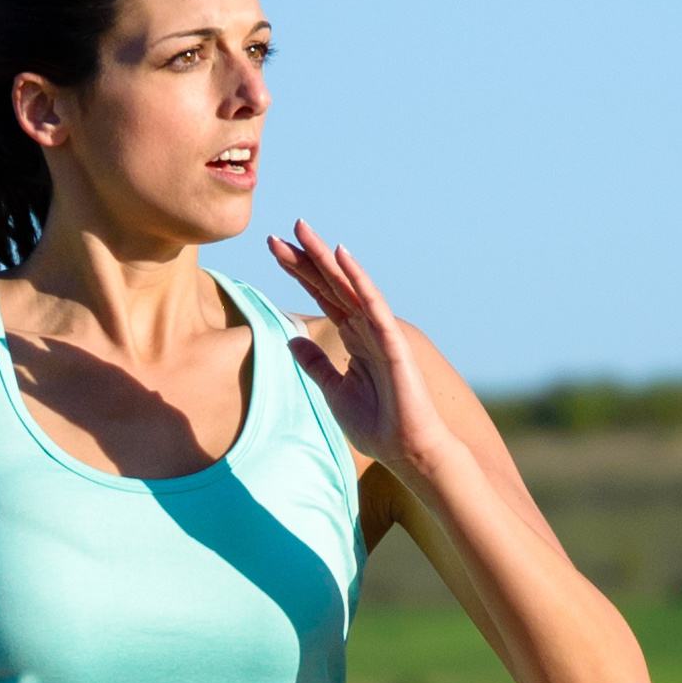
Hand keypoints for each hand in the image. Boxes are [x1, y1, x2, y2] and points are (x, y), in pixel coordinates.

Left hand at [263, 223, 457, 475]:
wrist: (407, 451)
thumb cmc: (378, 426)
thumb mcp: (334, 392)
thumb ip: (316, 364)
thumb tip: (292, 341)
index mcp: (353, 337)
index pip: (322, 297)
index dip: (298, 274)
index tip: (274, 251)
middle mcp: (365, 328)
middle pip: (330, 285)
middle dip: (305, 259)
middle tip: (278, 234)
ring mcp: (379, 332)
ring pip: (348, 286)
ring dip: (326, 258)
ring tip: (302, 231)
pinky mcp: (392, 341)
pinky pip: (372, 304)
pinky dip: (358, 279)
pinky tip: (342, 256)